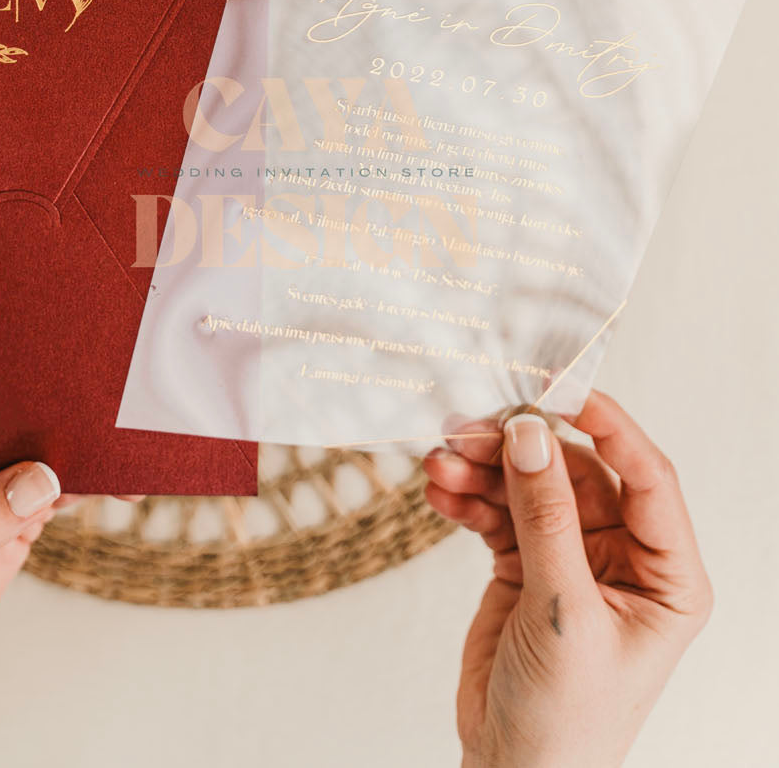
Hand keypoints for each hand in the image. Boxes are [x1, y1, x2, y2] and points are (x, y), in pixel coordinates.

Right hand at [423, 392, 712, 767]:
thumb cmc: (567, 718)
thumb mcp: (565, 612)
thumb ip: (547, 518)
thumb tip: (531, 434)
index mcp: (666, 574)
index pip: (647, 476)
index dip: (608, 425)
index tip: (559, 388)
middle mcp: (622, 557)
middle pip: (573, 472)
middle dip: (518, 449)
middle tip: (468, 431)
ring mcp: (570, 558)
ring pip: (528, 487)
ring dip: (482, 470)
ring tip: (440, 464)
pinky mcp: (524, 566)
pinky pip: (497, 512)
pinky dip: (467, 499)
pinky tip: (439, 492)